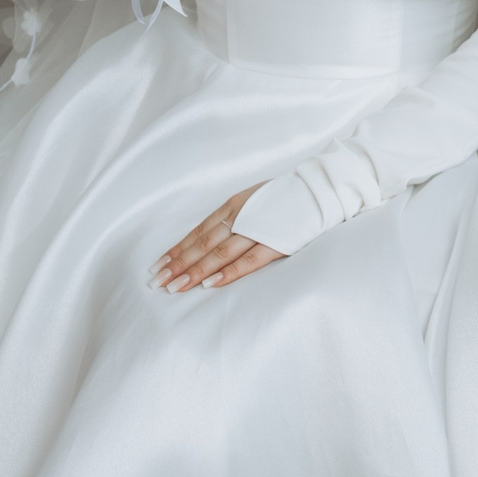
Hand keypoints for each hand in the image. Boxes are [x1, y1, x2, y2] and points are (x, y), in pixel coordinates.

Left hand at [151, 190, 285, 294]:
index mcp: (233, 206)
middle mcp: (240, 217)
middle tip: (157, 283)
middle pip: (201, 245)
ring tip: (175, 287)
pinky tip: (210, 284)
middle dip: (177, 265)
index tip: (158, 266)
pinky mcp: (276, 243)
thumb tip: (210, 239)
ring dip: (195, 272)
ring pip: (218, 254)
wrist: (321, 189)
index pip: (197, 232)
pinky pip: (248, 261)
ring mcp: (257, 230)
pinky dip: (228, 273)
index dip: (177, 250)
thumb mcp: (254, 200)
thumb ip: (234, 217)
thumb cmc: (287, 197)